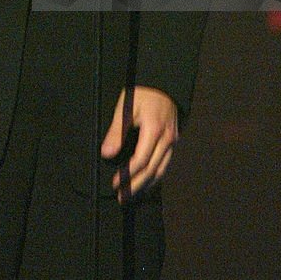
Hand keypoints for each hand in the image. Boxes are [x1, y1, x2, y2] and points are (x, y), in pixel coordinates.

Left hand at [100, 86, 177, 202]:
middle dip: (136, 186)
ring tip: (132, 196)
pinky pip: (165, 163)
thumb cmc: (142, 92)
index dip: (128, 175)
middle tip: (122, 198)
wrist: (163, 81)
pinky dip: (155, 176)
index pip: (141, 161)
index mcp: (154, 131)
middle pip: (153, 170)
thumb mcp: (125, 107)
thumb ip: (117, 131)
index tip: (115, 184)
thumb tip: (107, 154)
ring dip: (147, 185)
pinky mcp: (173, 140)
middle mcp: (167, 139)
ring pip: (162, 170)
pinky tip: (146, 182)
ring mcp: (172, 141)